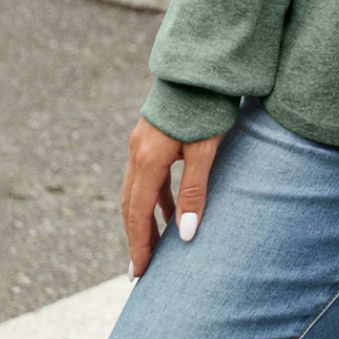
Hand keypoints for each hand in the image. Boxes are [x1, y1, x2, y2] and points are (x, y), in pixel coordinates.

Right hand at [121, 116, 222, 280]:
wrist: (202, 65)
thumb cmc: (207, 105)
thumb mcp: (205, 149)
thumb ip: (194, 191)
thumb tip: (185, 234)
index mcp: (148, 158)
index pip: (138, 213)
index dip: (139, 245)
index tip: (140, 274)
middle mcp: (138, 151)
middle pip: (131, 204)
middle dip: (136, 237)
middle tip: (142, 270)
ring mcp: (142, 141)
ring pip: (138, 190)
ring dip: (145, 219)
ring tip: (157, 247)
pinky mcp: (152, 135)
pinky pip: (148, 175)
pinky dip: (155, 197)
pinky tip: (169, 210)